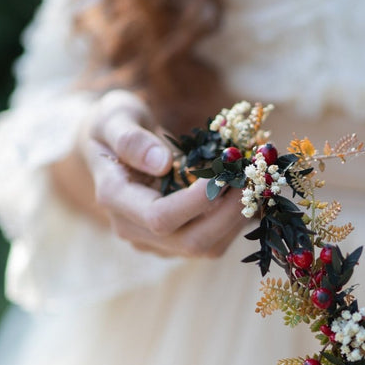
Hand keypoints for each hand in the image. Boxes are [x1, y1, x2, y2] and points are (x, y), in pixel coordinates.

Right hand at [80, 89, 246, 257]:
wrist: (107, 147)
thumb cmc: (113, 125)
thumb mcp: (114, 117)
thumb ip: (131, 138)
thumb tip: (161, 161)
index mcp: (115, 198)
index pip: (159, 217)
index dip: (196, 201)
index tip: (224, 173)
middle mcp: (133, 229)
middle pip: (190, 241)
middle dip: (228, 214)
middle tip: (253, 180)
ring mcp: (155, 240)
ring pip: (206, 247)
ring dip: (237, 219)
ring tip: (256, 185)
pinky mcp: (175, 240)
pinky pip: (213, 241)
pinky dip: (234, 220)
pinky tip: (248, 194)